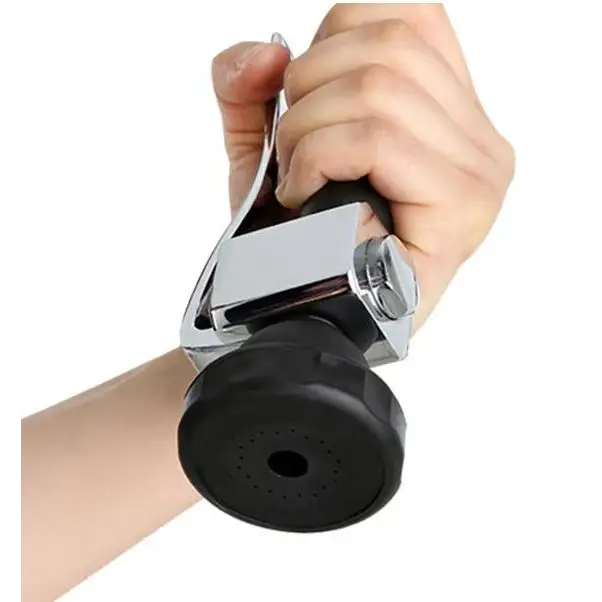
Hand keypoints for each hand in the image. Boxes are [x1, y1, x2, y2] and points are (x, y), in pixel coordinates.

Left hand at [212, 3, 514, 331]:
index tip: (304, 104)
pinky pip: (376, 139)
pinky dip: (318, 159)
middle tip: (293, 154)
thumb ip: (252, 89)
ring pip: (379, 88)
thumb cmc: (298, 241)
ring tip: (299, 181)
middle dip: (307, 91)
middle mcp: (478, 138)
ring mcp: (477, 173)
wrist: (303, 317)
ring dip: (307, 132)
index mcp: (449, 113)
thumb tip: (265, 51)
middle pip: (388, 46)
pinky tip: (305, 197)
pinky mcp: (460, 207)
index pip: (406, 18)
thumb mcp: (268, 151)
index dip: (331, 45)